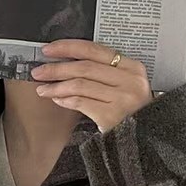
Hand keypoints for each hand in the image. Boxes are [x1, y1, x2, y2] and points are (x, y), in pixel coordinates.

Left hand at [30, 39, 152, 131]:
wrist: (147, 139)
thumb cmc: (133, 111)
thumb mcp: (126, 86)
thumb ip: (104, 73)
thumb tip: (67, 63)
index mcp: (132, 67)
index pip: (94, 49)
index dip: (68, 47)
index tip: (48, 49)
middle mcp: (129, 80)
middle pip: (84, 67)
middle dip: (57, 68)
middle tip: (38, 71)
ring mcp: (122, 98)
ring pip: (80, 84)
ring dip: (57, 86)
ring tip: (43, 89)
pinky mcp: (113, 116)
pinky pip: (81, 102)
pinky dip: (66, 100)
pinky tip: (57, 99)